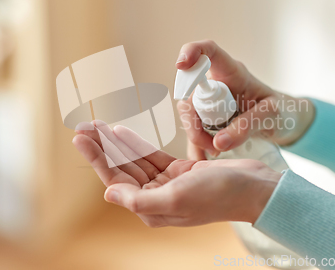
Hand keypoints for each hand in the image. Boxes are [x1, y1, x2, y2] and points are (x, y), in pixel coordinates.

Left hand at [73, 121, 281, 226]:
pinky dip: (137, 144)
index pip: (115, 181)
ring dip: (117, 142)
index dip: (96, 158)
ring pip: (134, 160)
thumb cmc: (220, 194)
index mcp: (151, 209)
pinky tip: (122, 132)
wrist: (254, 188)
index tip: (80, 138)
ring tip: (97, 125)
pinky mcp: (180, 171)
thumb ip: (140, 200)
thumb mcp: (178, 197)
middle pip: (121, 168)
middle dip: (102, 147)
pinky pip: (152, 155)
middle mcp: (156, 198)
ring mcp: (168, 184)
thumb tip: (107, 194)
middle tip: (83, 126)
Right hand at [176, 40, 314, 158]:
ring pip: (188, 115)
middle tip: (213, 144)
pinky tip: (208, 156)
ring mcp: (208, 101)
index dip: (191, 51)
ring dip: (196, 137)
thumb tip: (218, 142)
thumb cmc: (280, 110)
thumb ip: (247, 126)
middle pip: (190, 94)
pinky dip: (197, 147)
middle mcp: (216, 83)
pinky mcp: (206, 118)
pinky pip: (193, 131)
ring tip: (216, 152)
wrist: (283, 122)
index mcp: (232, 72)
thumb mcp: (271, 116)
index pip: (208, 51)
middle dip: (193, 121)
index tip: (181, 65)